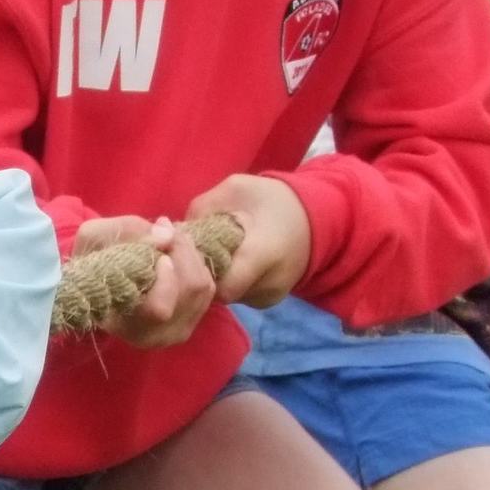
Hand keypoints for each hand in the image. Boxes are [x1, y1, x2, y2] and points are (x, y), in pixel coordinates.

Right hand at [70, 213, 218, 347]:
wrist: (98, 283)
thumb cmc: (93, 262)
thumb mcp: (94, 237)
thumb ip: (127, 231)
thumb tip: (168, 235)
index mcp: (124, 324)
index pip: (159, 310)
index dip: (165, 278)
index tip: (159, 254)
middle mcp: (155, 336)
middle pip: (189, 290)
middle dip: (182, 252)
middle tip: (166, 231)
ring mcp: (177, 332)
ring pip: (203, 287)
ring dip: (190, 255)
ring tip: (170, 240)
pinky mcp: (193, 321)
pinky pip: (209, 288)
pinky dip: (197, 264)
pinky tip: (177, 256)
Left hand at [187, 173, 308, 306]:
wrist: (316, 217)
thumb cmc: (274, 199)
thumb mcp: (236, 188)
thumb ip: (203, 208)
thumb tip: (173, 230)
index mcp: (264, 254)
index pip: (219, 284)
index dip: (195, 270)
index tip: (185, 250)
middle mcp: (268, 284)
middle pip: (217, 292)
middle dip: (200, 272)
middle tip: (192, 250)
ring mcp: (268, 298)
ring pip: (225, 296)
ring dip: (212, 277)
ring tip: (212, 252)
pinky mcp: (266, 302)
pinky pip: (236, 295)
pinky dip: (226, 281)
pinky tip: (227, 262)